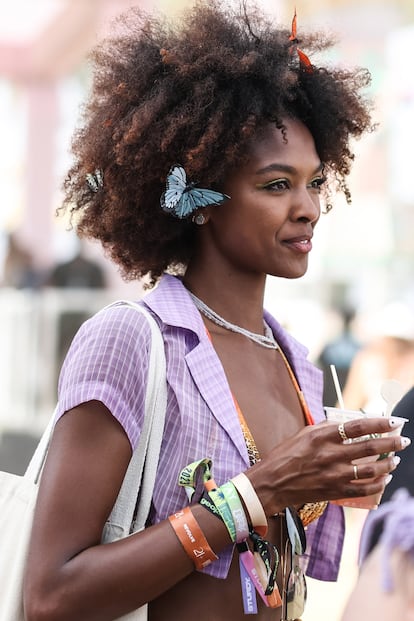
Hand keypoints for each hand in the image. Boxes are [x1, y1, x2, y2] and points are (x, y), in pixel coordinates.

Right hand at [245, 416, 409, 515]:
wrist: (272, 483)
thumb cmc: (285, 456)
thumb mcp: (303, 434)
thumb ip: (325, 428)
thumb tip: (347, 424)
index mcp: (321, 436)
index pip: (357, 427)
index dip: (378, 423)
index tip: (393, 421)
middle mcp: (329, 455)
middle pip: (369, 448)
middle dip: (391, 443)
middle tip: (403, 440)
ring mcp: (333, 475)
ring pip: (370, 470)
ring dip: (388, 464)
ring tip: (395, 459)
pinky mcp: (334, 491)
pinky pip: (363, 489)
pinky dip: (378, 484)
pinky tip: (385, 478)